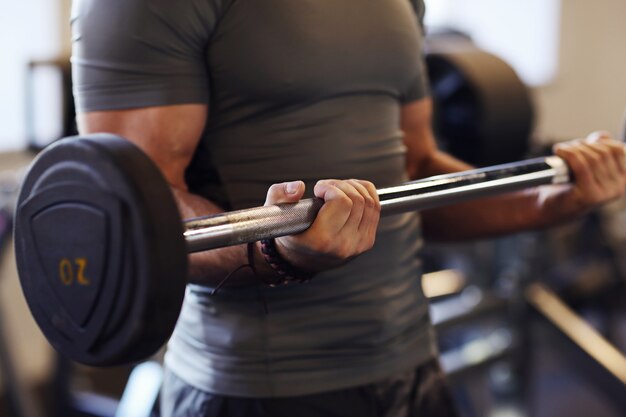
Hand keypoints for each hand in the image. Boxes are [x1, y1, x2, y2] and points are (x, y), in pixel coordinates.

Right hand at [263, 179, 380, 271]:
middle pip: (357, 200)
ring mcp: (359, 245)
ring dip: (354, 188)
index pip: (341, 202)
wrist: (302, 259)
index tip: (318, 190)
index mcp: (321, 240)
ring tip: (337, 189)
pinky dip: (366, 193)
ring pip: (369, 203)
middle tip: (327, 188)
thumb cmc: (289, 233)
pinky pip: (376, 209)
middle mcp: (343, 245)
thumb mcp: (274, 212)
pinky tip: (351, 192)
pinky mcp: (368, 241)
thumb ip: (280, 195)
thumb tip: (299, 187)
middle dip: (341, 185)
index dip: (331, 187)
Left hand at [546, 132, 625, 217]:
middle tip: (567, 147)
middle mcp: (618, 188)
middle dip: (583, 145)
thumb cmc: (568, 185)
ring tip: (562, 150)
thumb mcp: (587, 165)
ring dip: (574, 149)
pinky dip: (569, 154)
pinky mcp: (589, 195)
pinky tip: (559, 151)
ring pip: (592, 158)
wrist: (549, 208)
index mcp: (622, 179)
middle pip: (603, 153)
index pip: (618, 150)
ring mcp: (605, 193)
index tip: (585, 143)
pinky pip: (581, 166)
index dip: (600, 141)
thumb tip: (603, 136)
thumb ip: (598, 150)